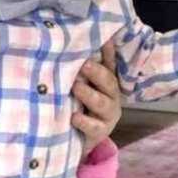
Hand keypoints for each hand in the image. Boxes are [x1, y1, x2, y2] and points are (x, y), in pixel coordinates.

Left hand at [72, 41, 120, 156]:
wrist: (80, 139)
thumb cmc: (80, 106)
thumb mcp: (80, 86)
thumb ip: (79, 70)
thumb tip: (67, 45)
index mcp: (106, 83)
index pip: (109, 64)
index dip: (108, 52)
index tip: (106, 38)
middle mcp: (111, 97)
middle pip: (108, 82)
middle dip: (97, 73)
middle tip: (83, 64)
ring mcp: (107, 115)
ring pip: (102, 103)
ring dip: (89, 94)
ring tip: (76, 87)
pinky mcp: (100, 132)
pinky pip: (93, 126)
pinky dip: (84, 121)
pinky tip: (74, 117)